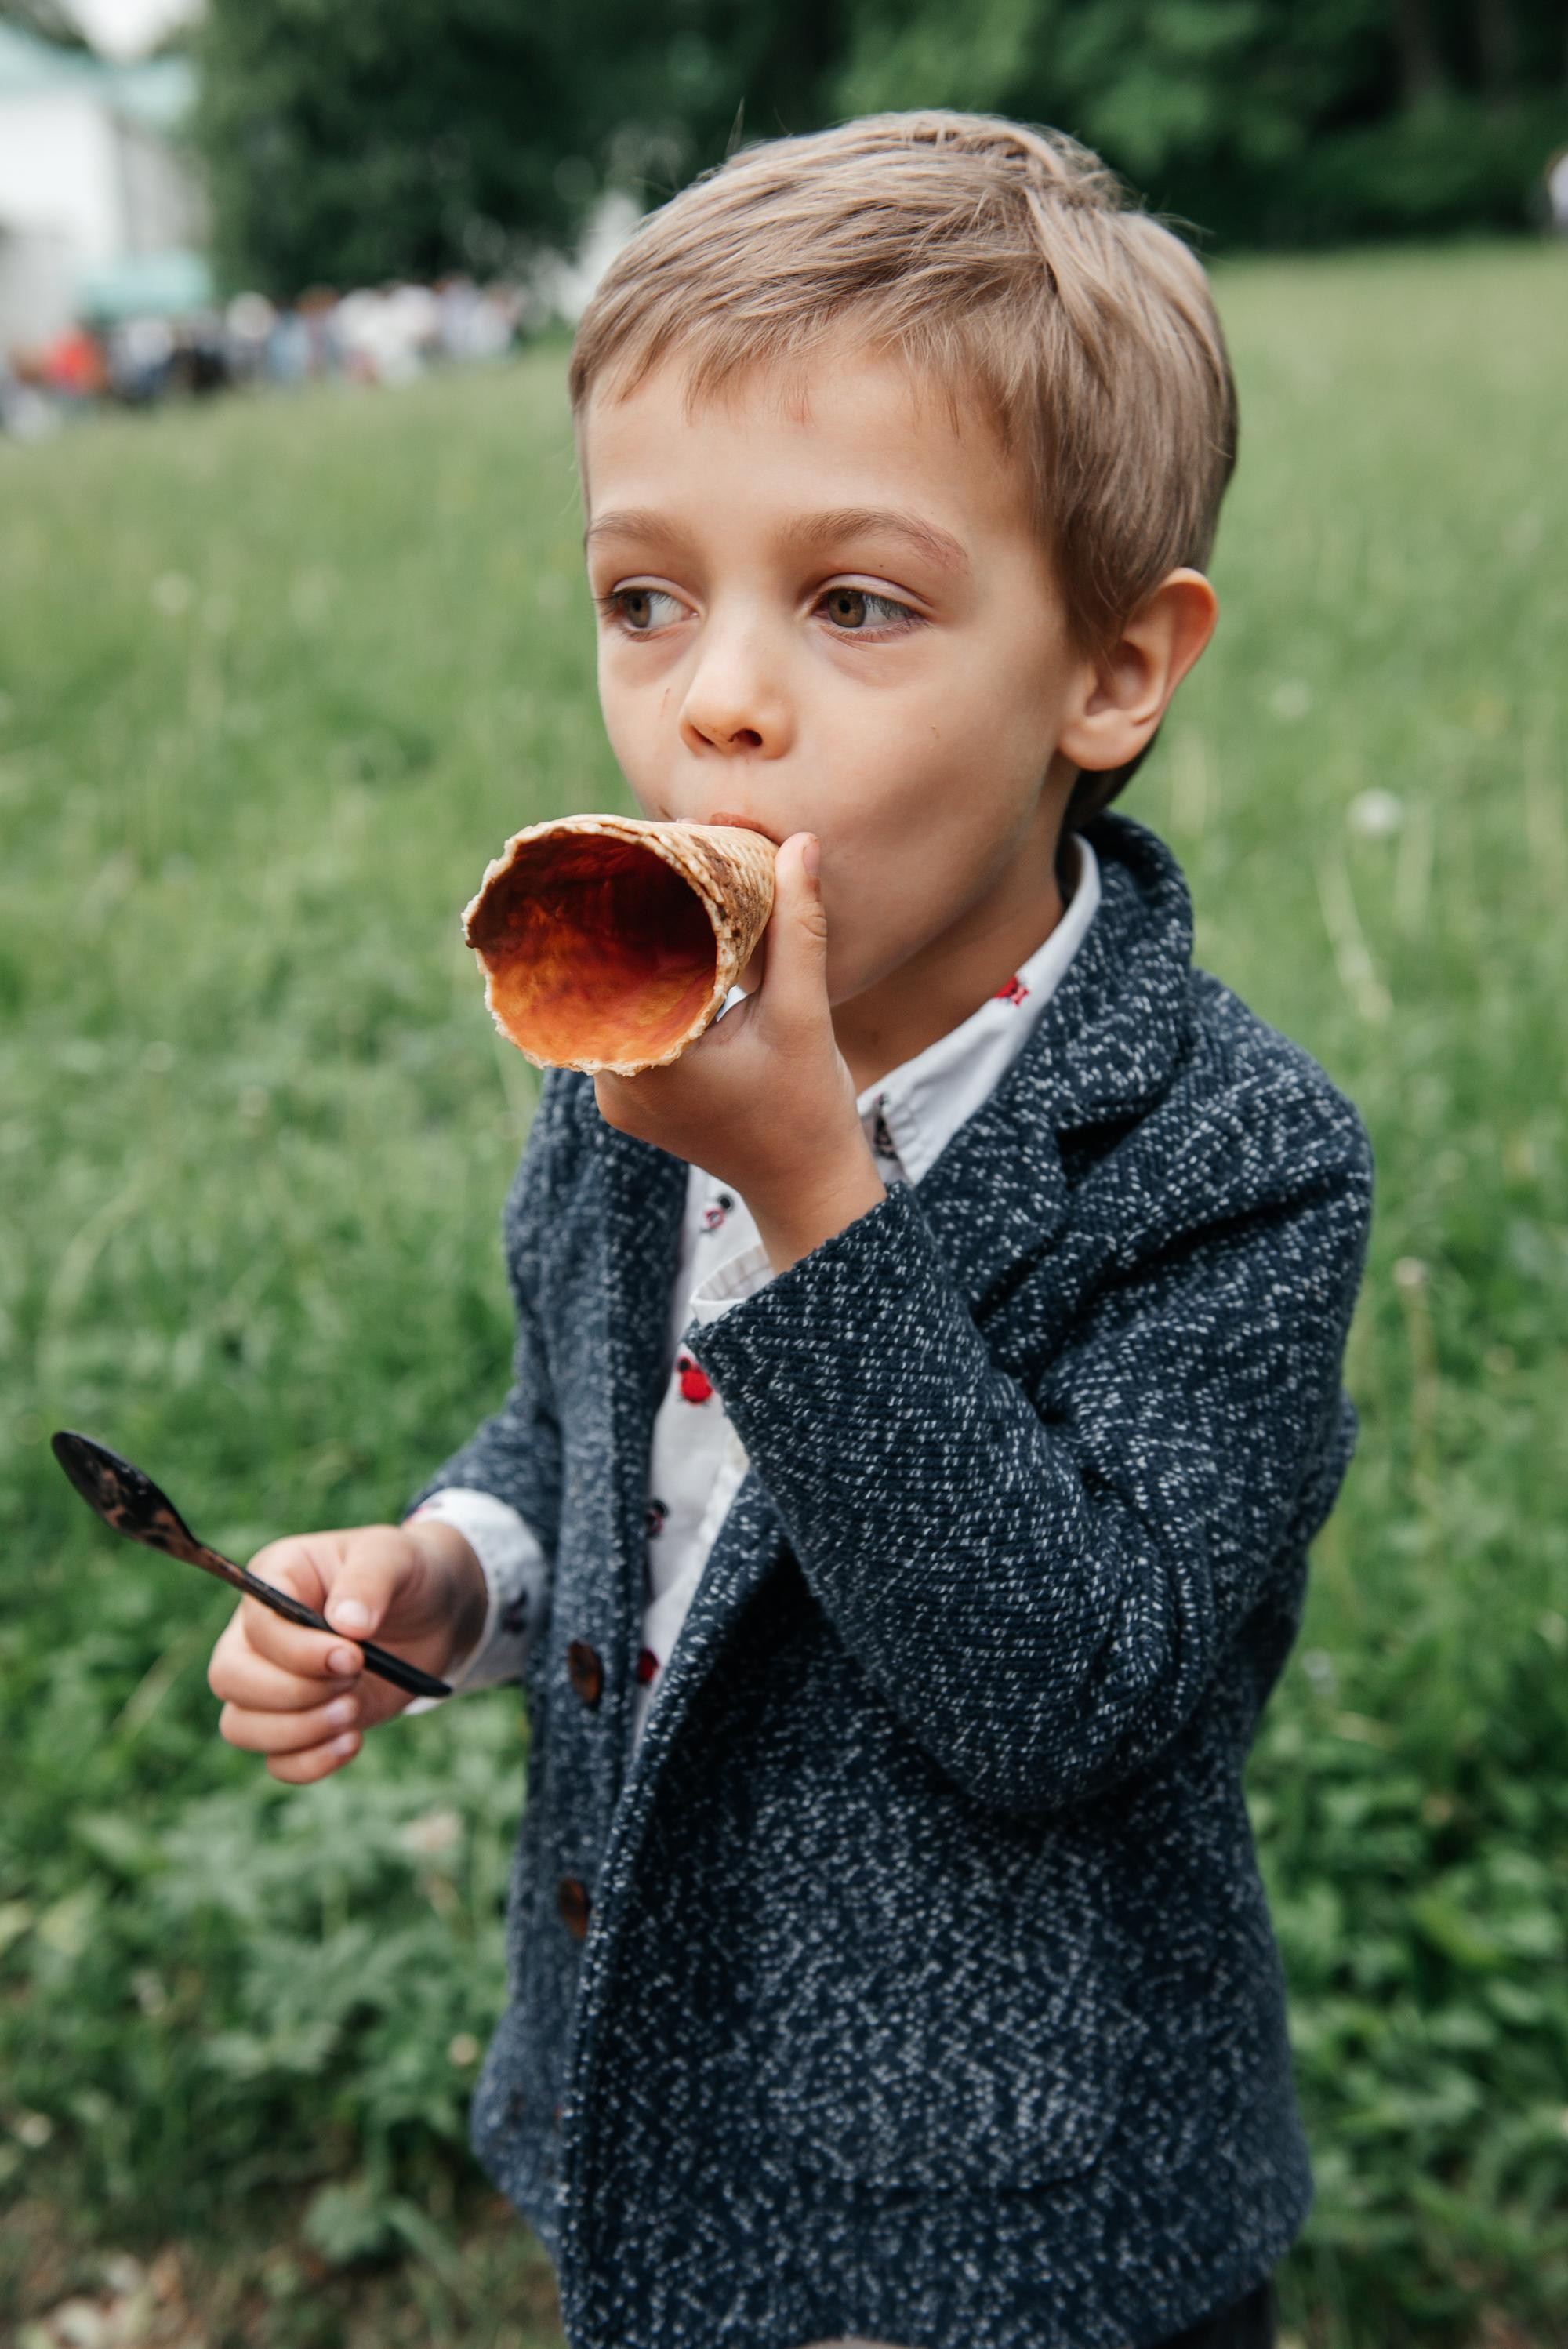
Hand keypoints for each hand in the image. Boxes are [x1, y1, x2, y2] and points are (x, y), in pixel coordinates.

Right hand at [206, 1519, 485, 1782]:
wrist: (434, 1613)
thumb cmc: (405, 1573)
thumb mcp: (394, 1557)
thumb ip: (370, 1581)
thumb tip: (348, 1625)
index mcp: (275, 1578)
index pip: (255, 1625)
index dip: (297, 1651)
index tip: (353, 1656)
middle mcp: (259, 1633)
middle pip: (230, 1679)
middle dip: (293, 1693)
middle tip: (354, 1681)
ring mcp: (273, 1681)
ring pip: (240, 1725)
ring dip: (300, 1731)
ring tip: (355, 1709)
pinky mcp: (298, 1721)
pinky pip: (276, 1761)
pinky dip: (310, 1763)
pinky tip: (353, 1742)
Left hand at [594, 831, 885, 1271]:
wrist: (807, 1186)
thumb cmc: (808, 1109)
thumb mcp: (805, 1014)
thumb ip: (798, 930)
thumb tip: (799, 845)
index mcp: (648, 1063)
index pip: (607, 966)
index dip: (611, 912)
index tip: (625, 861)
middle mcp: (614, 1085)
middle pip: (601, 985)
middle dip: (619, 929)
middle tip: (636, 867)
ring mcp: (615, 1099)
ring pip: (609, 1009)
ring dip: (630, 964)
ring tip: (644, 901)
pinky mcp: (629, 1103)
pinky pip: (622, 1034)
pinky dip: (640, 999)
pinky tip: (657, 957)